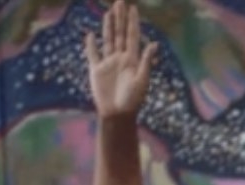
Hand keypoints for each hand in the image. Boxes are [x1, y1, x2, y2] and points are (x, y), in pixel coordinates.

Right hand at [85, 0, 156, 119]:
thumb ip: (147, 61)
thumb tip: (154, 44)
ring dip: (108, 26)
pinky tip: (90, 35)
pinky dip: (91, 45)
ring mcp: (108, 62)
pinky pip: (93, 54)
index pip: (132, 36)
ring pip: (108, 39)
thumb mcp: (142, 80)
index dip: (133, 22)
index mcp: (133, 59)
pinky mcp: (97, 70)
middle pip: (120, 33)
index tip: (133, 8)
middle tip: (120, 2)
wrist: (118, 114)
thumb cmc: (133, 100)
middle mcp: (121, 58)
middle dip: (120, 18)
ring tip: (109, 12)